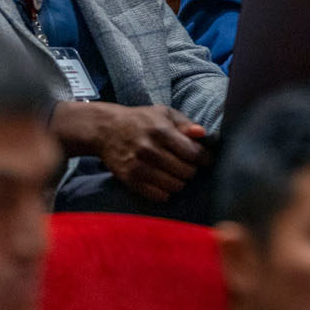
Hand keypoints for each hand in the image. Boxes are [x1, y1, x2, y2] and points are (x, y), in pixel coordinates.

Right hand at [52, 102, 208, 201]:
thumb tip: (202, 134)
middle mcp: (150, 150)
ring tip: (175, 174)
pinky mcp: (130, 180)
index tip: (204, 158)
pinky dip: (166, 192)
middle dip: (191, 170)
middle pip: (186, 172)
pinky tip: (164, 182)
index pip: (193, 153)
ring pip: (174, 186)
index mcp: (161, 131)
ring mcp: (139, 167)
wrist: (105, 129)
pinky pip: (158, 196)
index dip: (204, 158)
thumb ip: (185, 123)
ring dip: (179, 182)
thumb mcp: (163, 113)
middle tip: (187, 165)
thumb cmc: (140, 120)